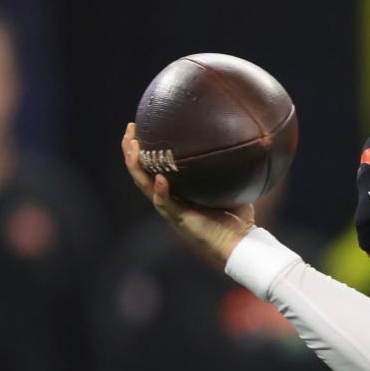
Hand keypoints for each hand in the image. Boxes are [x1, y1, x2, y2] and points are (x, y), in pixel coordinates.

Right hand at [121, 122, 253, 266]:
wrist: (239, 244)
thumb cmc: (237, 217)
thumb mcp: (230, 186)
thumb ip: (227, 169)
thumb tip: (239, 143)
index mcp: (177, 191)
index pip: (154, 167)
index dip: (144, 149)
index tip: (141, 126)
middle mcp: (169, 199)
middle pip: (141, 173)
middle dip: (131, 151)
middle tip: (130, 129)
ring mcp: (171, 210)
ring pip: (145, 186)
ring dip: (137, 167)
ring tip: (133, 148)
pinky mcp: (179, 220)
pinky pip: (166, 205)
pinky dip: (161, 192)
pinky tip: (160, 179)